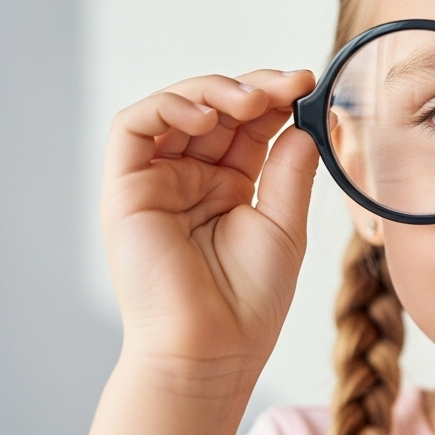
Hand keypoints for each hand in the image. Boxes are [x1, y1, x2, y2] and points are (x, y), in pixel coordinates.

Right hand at [101, 70, 319, 391]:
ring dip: (214, 91)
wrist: (212, 350)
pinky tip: (207, 116)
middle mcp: (188, 178)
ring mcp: (155, 181)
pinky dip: (168, 107)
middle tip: (291, 84)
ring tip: (254, 100)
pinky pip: (132, 128)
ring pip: (174, 108)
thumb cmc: (248, 302)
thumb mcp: (284, 225)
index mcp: (228, 186)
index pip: (248, 125)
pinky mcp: (124, 189)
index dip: (276, 98)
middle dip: (253, 87)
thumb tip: (303, 124)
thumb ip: (289, 171)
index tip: (309, 84)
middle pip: (214, 108)